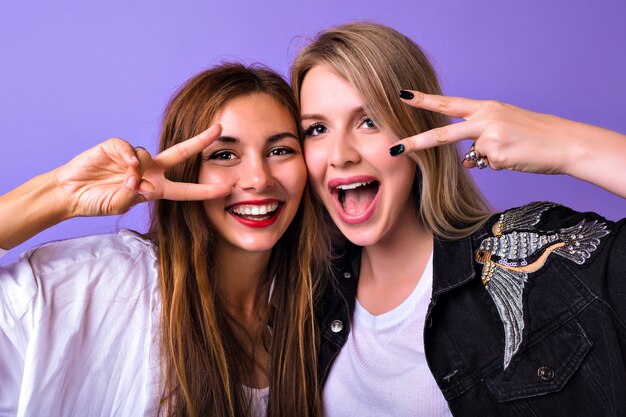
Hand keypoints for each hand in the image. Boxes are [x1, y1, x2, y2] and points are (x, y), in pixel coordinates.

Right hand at [53, 124, 231, 216]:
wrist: (70, 194)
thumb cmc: (97, 201)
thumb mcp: (118, 206)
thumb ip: (130, 196)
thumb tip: (136, 178)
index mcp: (156, 188)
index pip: (186, 190)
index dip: (206, 190)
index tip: (227, 188)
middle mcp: (150, 170)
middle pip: (181, 153)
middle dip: (200, 141)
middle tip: (219, 129)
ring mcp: (134, 158)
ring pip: (147, 154)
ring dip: (137, 170)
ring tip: (123, 182)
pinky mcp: (116, 147)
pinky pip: (127, 147)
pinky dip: (126, 155)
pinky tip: (122, 164)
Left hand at [391, 91, 579, 173]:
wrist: (565, 143)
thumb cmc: (535, 136)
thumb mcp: (504, 131)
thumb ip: (481, 142)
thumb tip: (466, 162)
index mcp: (486, 108)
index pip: (449, 104)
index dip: (425, 100)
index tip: (402, 96)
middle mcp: (485, 119)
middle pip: (443, 134)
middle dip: (417, 142)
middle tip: (395, 148)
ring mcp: (490, 137)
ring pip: (475, 156)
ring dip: (492, 157)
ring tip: (515, 148)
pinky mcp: (498, 155)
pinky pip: (490, 166)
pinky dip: (503, 165)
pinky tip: (519, 157)